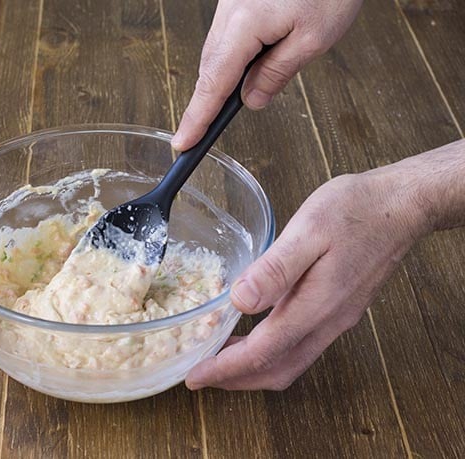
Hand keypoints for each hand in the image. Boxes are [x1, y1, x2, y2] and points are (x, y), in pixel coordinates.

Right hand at [171, 0, 362, 150]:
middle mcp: (229, 13)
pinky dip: (232, 58)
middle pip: (210, 68)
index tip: (184, 142)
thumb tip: (252, 99)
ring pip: (217, 53)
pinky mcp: (237, 0)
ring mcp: (230, 4)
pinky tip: (249, 65)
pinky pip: (226, 37)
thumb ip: (277, 73)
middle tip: (203, 131)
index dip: (197, 117)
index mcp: (244, 25)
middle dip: (209, 101)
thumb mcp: (313, 38)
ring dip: (225, 78)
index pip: (214, 83)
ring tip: (244, 93)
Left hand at [185, 168, 431, 390]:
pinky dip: (271, 352)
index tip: (195, 376)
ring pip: (290, 362)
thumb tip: (240, 300)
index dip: (225, 369)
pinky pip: (300, 346)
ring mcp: (336, 319)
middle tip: (201, 373)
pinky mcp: (339, 310)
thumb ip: (275, 269)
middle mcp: (328, 322)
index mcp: (316, 305)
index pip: (263, 352)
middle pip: (276, 369)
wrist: (402, 206)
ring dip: (253, 368)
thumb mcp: (308, 230)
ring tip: (220, 357)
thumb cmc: (356, 211)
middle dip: (236, 379)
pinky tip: (254, 333)